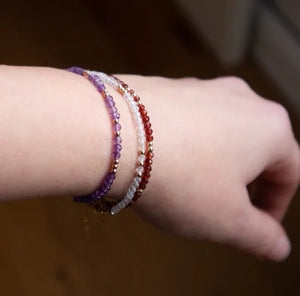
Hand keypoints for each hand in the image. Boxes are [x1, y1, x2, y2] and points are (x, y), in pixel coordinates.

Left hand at [117, 75, 299, 260]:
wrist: (112, 134)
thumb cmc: (178, 175)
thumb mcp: (228, 221)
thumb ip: (261, 237)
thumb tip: (276, 245)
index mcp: (269, 127)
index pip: (288, 174)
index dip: (274, 207)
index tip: (254, 227)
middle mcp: (240, 99)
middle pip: (253, 153)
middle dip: (240, 186)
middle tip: (218, 210)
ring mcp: (202, 89)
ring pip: (219, 138)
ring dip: (210, 167)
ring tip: (185, 188)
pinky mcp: (172, 88)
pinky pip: (188, 125)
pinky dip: (184, 147)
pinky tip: (164, 163)